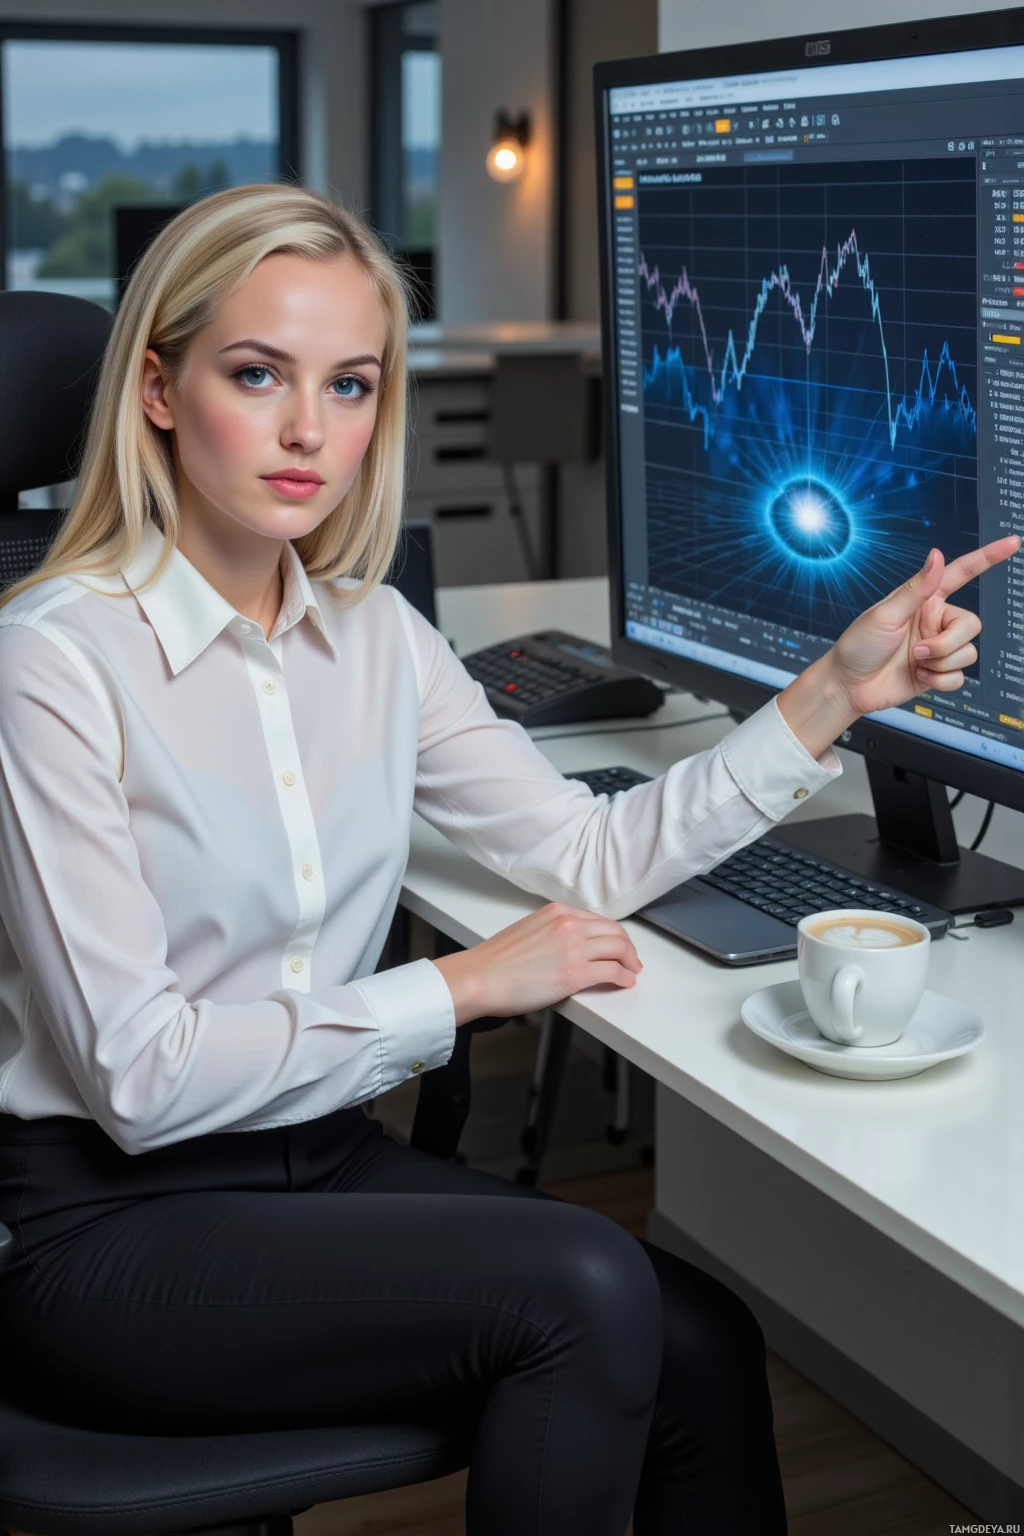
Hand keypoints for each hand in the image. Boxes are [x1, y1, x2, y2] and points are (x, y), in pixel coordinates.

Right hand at [431, 902, 642, 1026]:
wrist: (480, 977)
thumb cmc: (494, 961)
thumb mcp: (527, 930)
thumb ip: (550, 932)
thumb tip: (567, 946)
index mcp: (556, 912)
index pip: (596, 919)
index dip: (611, 933)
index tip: (616, 943)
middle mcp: (569, 924)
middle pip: (614, 931)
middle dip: (627, 946)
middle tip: (631, 958)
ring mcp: (574, 947)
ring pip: (619, 948)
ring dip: (630, 960)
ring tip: (631, 970)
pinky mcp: (576, 972)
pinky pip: (613, 971)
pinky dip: (624, 976)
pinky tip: (626, 981)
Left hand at [777, 535, 1020, 758]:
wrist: (848, 686)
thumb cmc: (857, 646)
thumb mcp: (884, 613)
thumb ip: (916, 588)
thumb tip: (937, 555)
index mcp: (924, 601)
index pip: (962, 573)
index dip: (987, 557)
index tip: (1011, 543)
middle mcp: (935, 622)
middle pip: (972, 625)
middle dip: (947, 642)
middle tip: (918, 651)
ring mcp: (937, 648)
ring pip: (968, 653)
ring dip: (941, 662)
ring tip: (914, 662)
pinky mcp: (937, 673)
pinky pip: (959, 678)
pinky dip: (940, 680)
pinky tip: (919, 676)